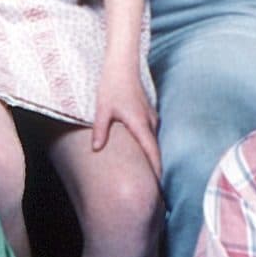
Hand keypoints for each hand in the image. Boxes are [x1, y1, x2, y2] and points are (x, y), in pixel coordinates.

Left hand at [92, 62, 161, 181]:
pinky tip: (141, 154)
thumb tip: (96, 149)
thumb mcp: (102, 109)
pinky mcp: (148, 113)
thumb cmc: (111, 86)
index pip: (152, 153)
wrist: (122, 66)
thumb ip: (100, 130)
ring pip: (153, 142)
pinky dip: (148, 147)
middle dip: (155, 170)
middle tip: (153, 190)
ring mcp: (151, 117)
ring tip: (148, 176)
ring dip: (152, 158)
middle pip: (155, 151)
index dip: (156, 172)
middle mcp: (150, 122)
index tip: (158, 188)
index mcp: (140, 124)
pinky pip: (151, 135)